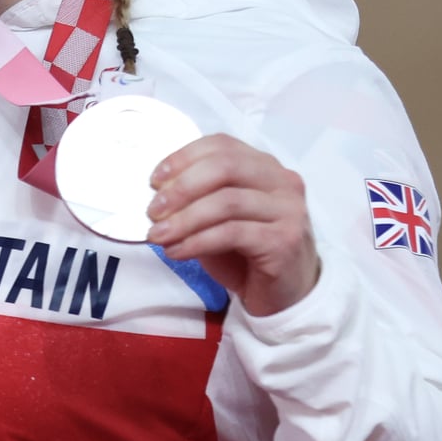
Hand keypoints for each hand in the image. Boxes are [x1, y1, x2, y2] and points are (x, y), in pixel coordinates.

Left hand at [147, 134, 318, 315]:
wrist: (283, 294)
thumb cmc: (247, 252)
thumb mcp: (217, 218)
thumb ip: (196, 199)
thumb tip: (156, 196)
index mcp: (265, 166)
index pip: (222, 146)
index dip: (183, 158)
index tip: (154, 181)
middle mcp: (282, 182)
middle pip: (225, 167)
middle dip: (181, 187)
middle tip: (153, 211)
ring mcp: (288, 210)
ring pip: (226, 202)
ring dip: (184, 219)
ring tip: (158, 236)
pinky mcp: (285, 240)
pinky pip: (232, 234)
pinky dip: (197, 241)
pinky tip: (177, 251)